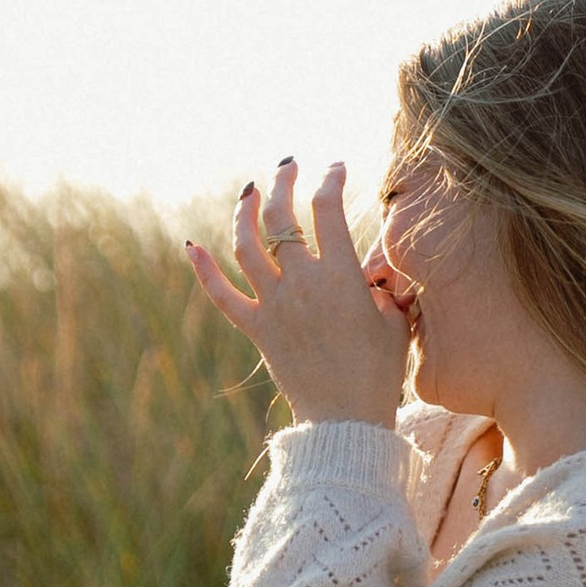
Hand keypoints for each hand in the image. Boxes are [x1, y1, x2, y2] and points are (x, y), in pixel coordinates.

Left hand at [187, 157, 411, 427]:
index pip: (327, 209)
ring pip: (246, 246)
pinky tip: (190, 246)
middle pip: (281, 217)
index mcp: (340, 276)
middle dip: (283, 184)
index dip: (330, 180)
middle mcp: (301, 283)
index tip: (335, 168)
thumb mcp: (395, 321)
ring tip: (250, 193)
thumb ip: (383, 288)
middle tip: (288, 167)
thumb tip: (373, 272)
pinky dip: (203, 270)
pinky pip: (222, 295)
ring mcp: (273, 305)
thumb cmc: (379, 373)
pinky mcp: (256, 329)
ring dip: (244, 213)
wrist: (345, 420)